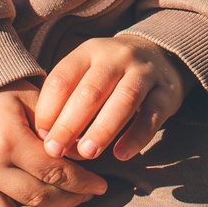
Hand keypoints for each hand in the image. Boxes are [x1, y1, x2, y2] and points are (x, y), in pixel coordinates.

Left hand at [33, 34, 192, 163]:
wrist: (159, 56)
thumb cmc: (108, 76)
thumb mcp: (85, 74)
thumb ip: (66, 100)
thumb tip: (46, 140)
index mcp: (90, 52)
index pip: (63, 78)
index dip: (48, 109)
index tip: (40, 137)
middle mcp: (117, 57)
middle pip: (91, 90)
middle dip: (70, 123)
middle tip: (56, 151)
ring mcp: (145, 72)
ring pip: (124, 99)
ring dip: (103, 129)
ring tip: (87, 154)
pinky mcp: (167, 92)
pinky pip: (152, 114)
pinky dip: (136, 135)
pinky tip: (121, 154)